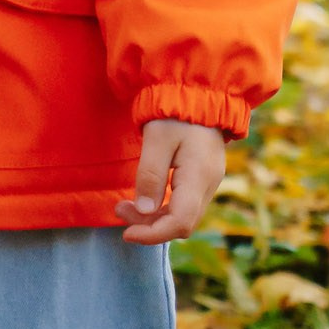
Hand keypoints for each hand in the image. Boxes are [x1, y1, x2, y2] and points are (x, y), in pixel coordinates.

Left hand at [115, 118, 226, 244]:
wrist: (198, 94)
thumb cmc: (175, 113)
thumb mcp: (156, 139)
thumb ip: (150, 175)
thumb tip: (143, 210)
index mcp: (199, 177)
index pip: (180, 223)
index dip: (153, 234)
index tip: (126, 233)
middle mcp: (209, 185)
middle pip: (182, 223)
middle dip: (149, 225)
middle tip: (119, 210)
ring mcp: (209, 182)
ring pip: (183, 216)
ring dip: (154, 217)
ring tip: (124, 206)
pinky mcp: (203, 178)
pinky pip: (185, 204)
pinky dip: (163, 207)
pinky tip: (145, 198)